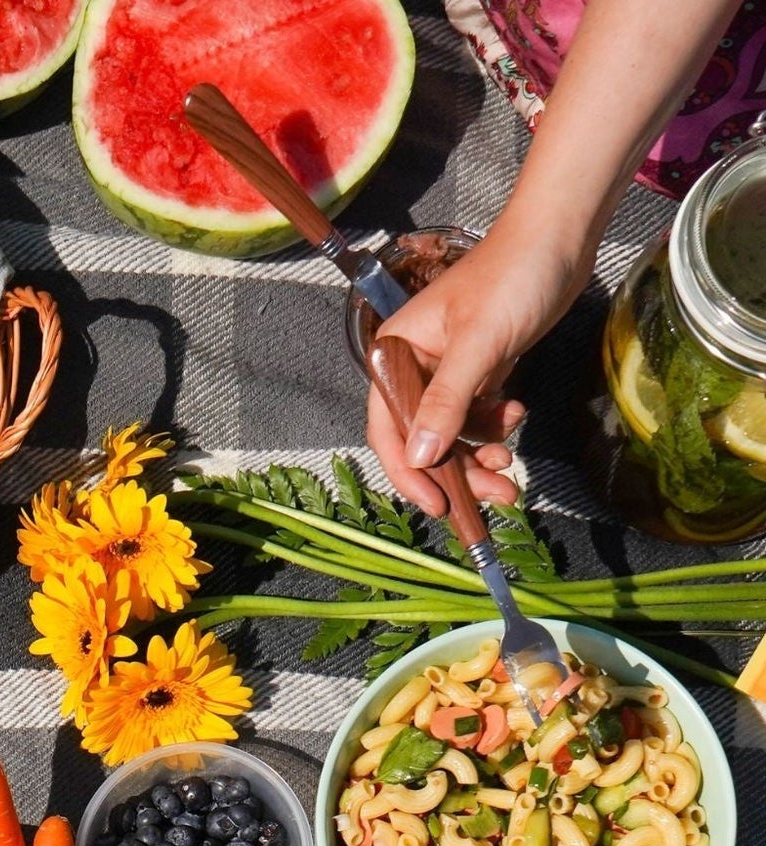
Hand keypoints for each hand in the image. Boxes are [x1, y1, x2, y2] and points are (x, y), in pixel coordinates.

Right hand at [365, 213, 590, 514]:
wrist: (559, 237)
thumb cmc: (513, 277)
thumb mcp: (478, 343)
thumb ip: (447, 401)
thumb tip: (421, 458)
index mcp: (396, 356)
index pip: (389, 429)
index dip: (409, 472)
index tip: (437, 504)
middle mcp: (415, 367)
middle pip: (423, 439)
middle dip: (456, 471)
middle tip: (491, 495)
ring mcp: (448, 371)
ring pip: (453, 433)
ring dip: (479, 456)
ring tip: (509, 468)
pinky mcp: (479, 371)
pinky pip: (477, 417)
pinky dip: (495, 428)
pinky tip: (515, 415)